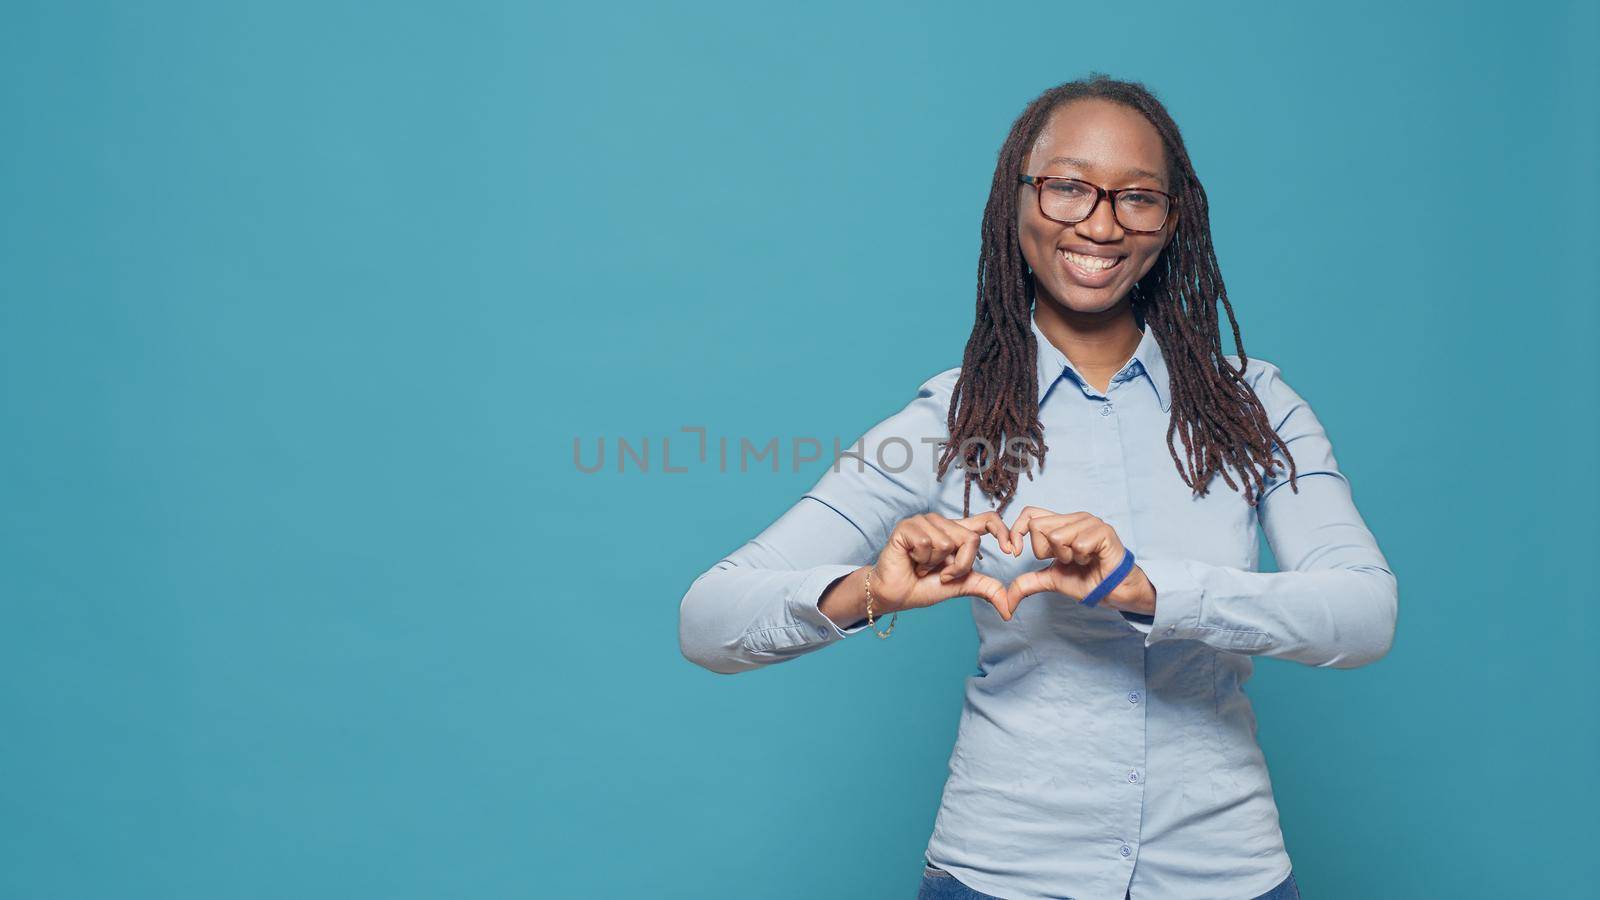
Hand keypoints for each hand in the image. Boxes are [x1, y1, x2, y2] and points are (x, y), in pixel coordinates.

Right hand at [869, 512, 1016, 617]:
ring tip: (922, 566)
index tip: (1011, 551)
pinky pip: (926, 543)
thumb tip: (1009, 608)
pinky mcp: (907, 527)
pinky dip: (920, 560)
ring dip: (935, 564)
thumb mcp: (961, 586)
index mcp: (957, 532)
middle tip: (940, 573)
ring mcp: (923, 522)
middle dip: (959, 566)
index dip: (1003, 531)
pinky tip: (911, 561)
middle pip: (970, 539)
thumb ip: (985, 588)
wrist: (895, 595)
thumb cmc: (924, 586)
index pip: (988, 520)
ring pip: (946, 542)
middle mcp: (942, 523)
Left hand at [1000, 506, 1156, 619]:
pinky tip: (1092, 559)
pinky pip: (1078, 544)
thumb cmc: (1087, 580)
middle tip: (1067, 560)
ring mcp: (1089, 522)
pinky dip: (1082, 558)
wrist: (1113, 591)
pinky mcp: (1103, 531)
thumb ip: (1028, 582)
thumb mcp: (1051, 580)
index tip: (1014, 552)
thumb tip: (1007, 601)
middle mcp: (1073, 518)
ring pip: (1057, 536)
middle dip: (1047, 552)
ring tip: (1081, 560)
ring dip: (1067, 557)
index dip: (1016, 531)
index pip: (1029, 514)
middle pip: (1038, 526)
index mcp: (1060, 524)